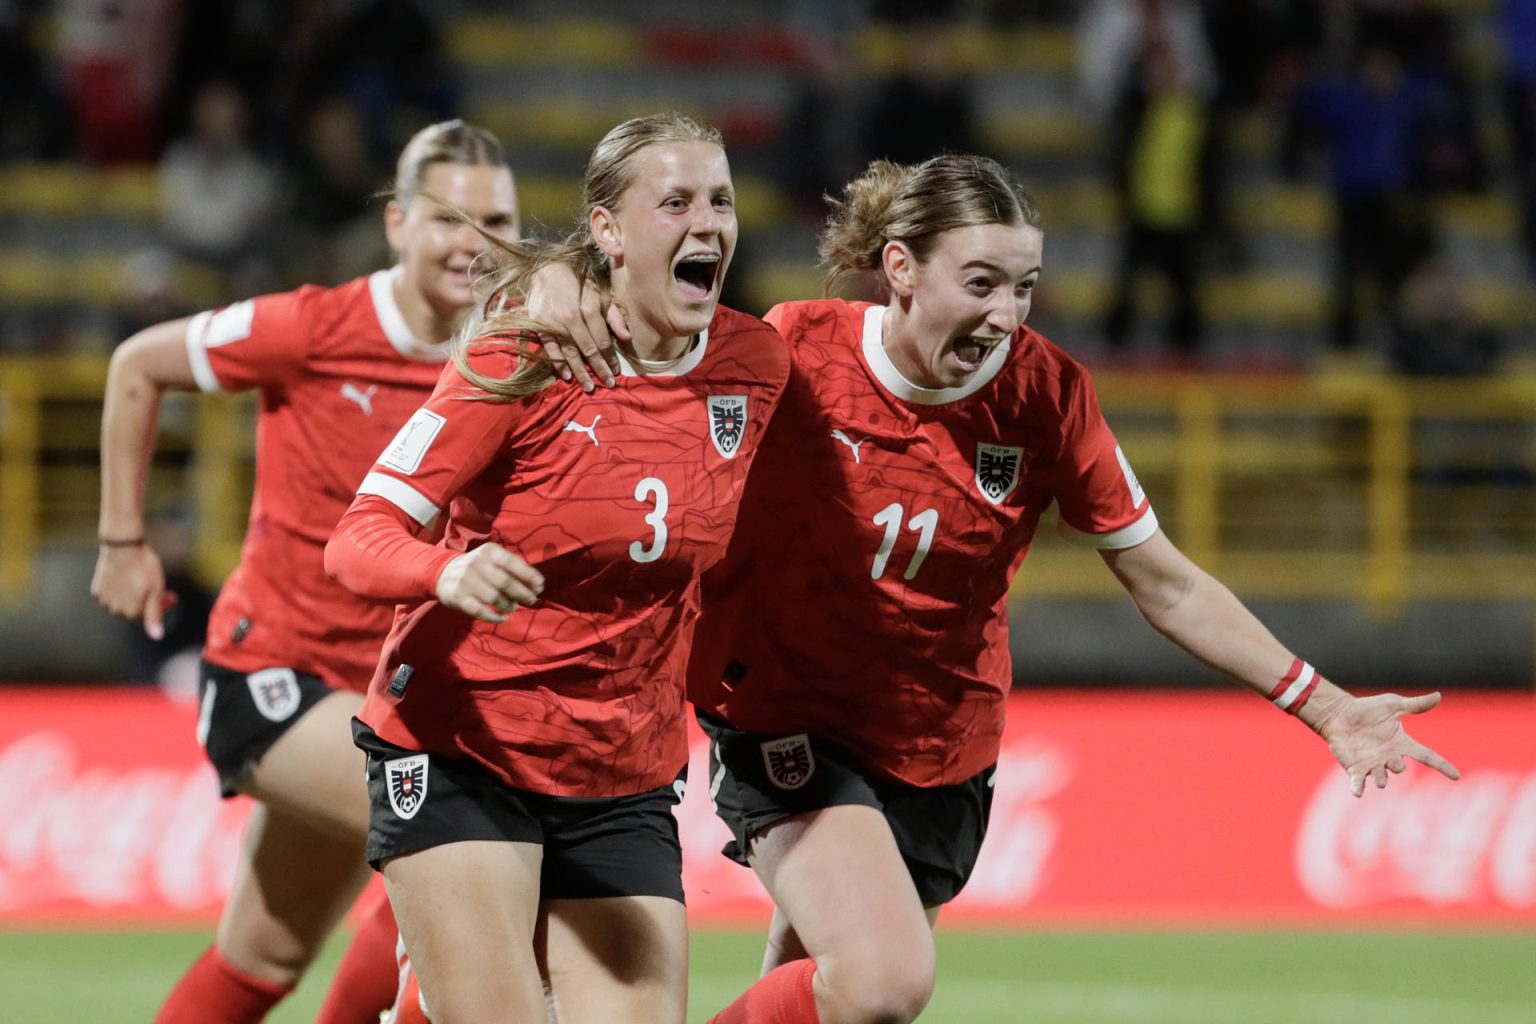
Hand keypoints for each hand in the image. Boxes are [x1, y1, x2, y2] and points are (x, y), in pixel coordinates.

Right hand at [90, 543, 175, 640]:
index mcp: (131, 612)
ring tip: (139, 581)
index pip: (147, 618)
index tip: (168, 593)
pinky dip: (119, 590)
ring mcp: (104, 600)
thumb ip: (155, 616)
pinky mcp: (96, 590)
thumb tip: (157, 637)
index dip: (159, 606)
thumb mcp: (156, 591)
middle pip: (133, 612)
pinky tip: (126, 578)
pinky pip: (110, 596)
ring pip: (121, 605)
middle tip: (155, 587)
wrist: (124, 548)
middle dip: (145, 602)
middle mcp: (114, 610)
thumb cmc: (144, 568)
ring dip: (131, 597)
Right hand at [434, 544, 544, 622]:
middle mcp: (476, 564)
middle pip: (505, 582)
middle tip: (531, 600)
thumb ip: (513, 569)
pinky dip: (494, 617)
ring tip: (513, 607)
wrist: (442, 573)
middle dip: (523, 593)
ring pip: (494, 597)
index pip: (513, 563)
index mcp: (489, 552)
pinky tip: (502, 618)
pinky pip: (480, 611)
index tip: (540, 586)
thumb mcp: (492, 559)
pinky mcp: (458, 597)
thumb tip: (538, 585)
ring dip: (508, 605)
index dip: (529, 576)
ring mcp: (466, 581)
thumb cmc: (477, 567)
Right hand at [526, 262, 626, 391]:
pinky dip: (558, 364)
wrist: (545, 266)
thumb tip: (627, 337)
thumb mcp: (599, 291)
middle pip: (587, 350)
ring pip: (568, 353)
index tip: (616, 371)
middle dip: (598, 369)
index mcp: (587, 309)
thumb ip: (613, 314)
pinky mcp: (538, 325)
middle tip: (607, 384)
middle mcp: (569, 318)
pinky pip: (549, 349)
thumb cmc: (577, 280)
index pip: (601, 341)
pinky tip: (566, 375)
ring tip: (589, 386)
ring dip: (579, 372)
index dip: (610, 358)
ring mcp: (552, 323)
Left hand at [1304, 689, 1460, 796]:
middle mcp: (1389, 757)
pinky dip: (1358, 788)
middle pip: (1400, 769)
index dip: (1442, 765)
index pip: (1427, 756)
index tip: (1456, 775)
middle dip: (1398, 767)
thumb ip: (1414, 704)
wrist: (1339, 713)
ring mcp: (1372, 764)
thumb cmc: (1366, 709)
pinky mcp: (1354, 768)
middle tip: (1392, 761)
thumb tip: (1438, 696)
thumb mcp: (1392, 704)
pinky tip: (1357, 792)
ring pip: (1381, 779)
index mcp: (1401, 743)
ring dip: (1381, 779)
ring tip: (1378, 777)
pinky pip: (1358, 782)